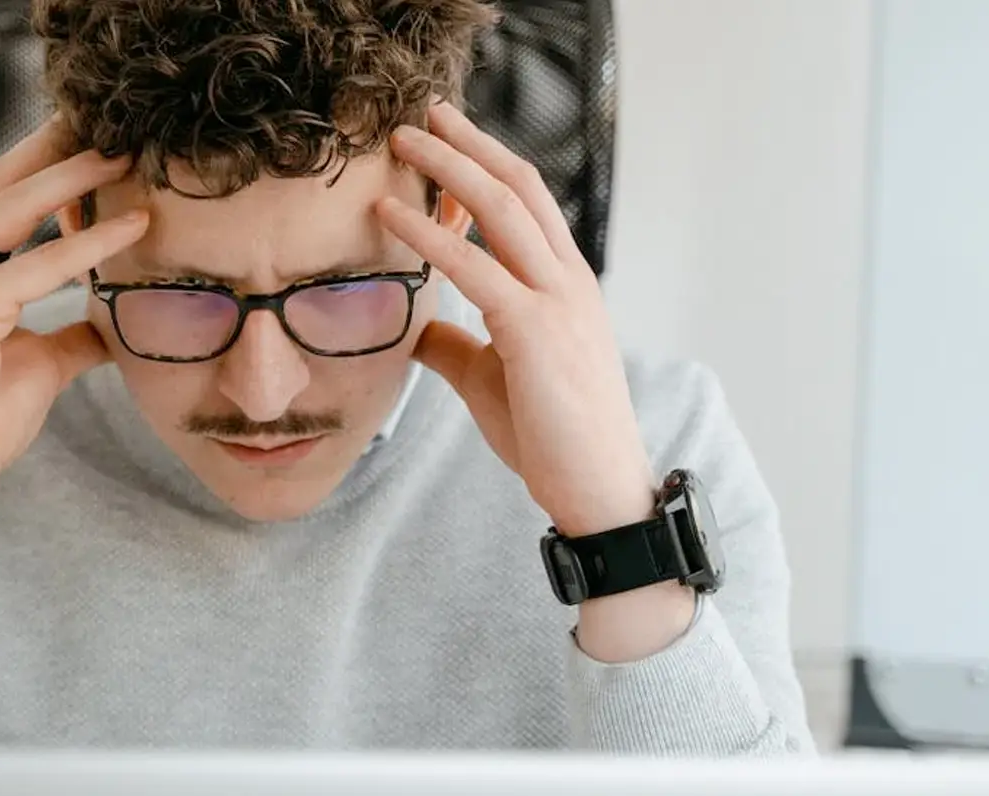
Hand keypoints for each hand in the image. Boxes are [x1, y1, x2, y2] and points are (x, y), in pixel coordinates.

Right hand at [0, 119, 147, 665]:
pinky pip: (36, 266)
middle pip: (0, 184)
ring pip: (13, 209)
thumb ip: (71, 334)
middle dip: (54, 146)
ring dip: (73, 176)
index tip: (89, 136)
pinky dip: (86, 243)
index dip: (42, 163)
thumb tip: (116, 321)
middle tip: (107, 118)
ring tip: (125, 154)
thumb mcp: (38, 365)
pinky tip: (132, 227)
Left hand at [375, 100, 655, 537]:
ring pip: (502, 209)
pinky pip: (476, 267)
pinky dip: (429, 233)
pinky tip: (391, 213)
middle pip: (517, 187)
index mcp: (564, 286)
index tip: (445, 137)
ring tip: (403, 141)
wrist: (597, 489)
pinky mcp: (535, 332)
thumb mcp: (492, 377)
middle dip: (468, 145)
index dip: (486, 164)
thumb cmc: (551, 436)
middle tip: (423, 114)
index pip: (527, 204)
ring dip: (448, 167)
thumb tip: (416, 327)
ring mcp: (556, 301)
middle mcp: (567, 280)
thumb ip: (457, 344)